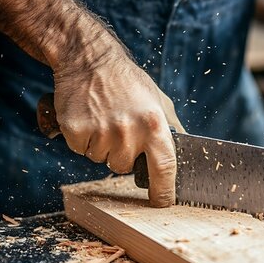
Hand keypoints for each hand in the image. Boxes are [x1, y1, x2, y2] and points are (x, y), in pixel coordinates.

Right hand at [54, 50, 185, 206]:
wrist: (89, 60)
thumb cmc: (127, 82)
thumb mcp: (158, 101)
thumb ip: (172, 128)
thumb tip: (187, 152)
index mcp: (154, 124)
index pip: (165, 168)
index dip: (164, 191)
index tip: (163, 202)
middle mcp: (129, 131)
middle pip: (124, 167)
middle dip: (121, 153)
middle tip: (119, 127)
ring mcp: (101, 132)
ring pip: (101, 160)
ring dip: (101, 145)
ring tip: (103, 118)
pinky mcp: (76, 130)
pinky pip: (79, 150)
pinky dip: (81, 138)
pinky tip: (87, 116)